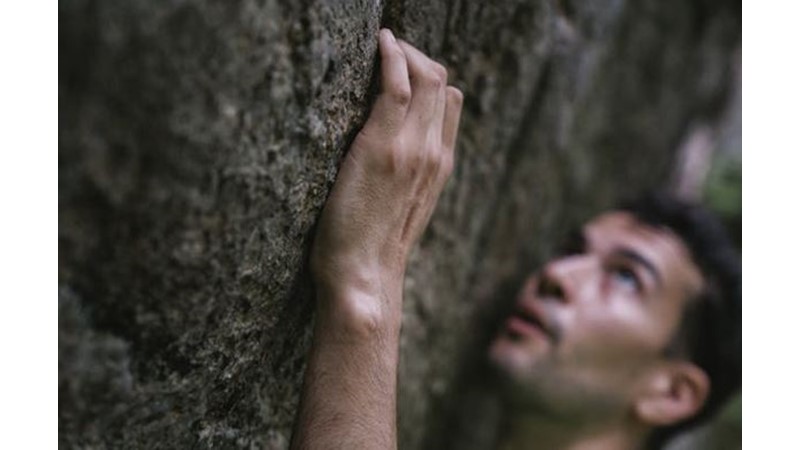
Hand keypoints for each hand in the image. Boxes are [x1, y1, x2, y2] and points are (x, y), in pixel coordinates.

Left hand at [310, 28, 462, 326]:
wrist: (364, 276)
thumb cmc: (372, 249)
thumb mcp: (402, 210)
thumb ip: (409, 178)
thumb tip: (400, 156)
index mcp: (440, 166)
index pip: (450, 102)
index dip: (429, 76)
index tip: (403, 65)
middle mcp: (434, 152)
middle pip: (440, 82)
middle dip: (416, 55)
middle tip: (389, 48)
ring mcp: (412, 147)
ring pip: (426, 76)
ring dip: (405, 51)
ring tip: (383, 43)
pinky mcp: (382, 145)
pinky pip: (397, 84)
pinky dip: (392, 55)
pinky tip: (380, 42)